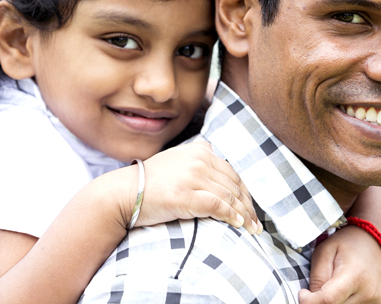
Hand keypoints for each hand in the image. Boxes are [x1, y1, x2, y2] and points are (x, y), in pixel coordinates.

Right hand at [134, 142, 261, 234]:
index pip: (231, 172)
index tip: (251, 209)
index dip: (245, 193)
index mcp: (199, 150)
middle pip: (234, 185)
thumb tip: (217, 164)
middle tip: (257, 224)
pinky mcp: (186, 195)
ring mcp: (193, 176)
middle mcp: (199, 159)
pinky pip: (218, 206)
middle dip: (248, 206)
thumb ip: (196, 160)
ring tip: (252, 230)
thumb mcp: (175, 161)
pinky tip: (238, 225)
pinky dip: (232, 216)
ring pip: (229, 196)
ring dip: (244, 215)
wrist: (123, 193)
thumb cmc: (148, 183)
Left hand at [298, 225, 380, 303]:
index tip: (303, 294)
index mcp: (354, 276)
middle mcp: (368, 293)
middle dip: (320, 302)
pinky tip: (343, 294)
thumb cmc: (348, 244)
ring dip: (332, 303)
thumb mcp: (324, 251)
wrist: (374, 242)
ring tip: (333, 288)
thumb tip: (311, 300)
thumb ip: (317, 277)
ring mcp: (375, 302)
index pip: (328, 300)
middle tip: (318, 289)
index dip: (310, 302)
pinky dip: (342, 303)